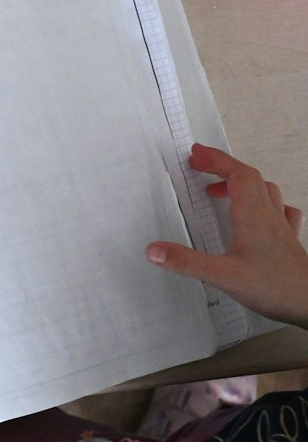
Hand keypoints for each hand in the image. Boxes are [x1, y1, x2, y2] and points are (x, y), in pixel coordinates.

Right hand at [147, 144, 307, 329]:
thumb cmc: (275, 287)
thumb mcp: (223, 276)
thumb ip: (186, 262)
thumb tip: (154, 249)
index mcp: (253, 216)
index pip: (237, 174)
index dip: (216, 160)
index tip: (196, 153)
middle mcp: (269, 216)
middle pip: (250, 178)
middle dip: (223, 167)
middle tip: (200, 165)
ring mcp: (281, 228)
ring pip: (266, 192)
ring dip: (242, 183)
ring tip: (221, 189)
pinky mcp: (288, 241)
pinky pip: (281, 211)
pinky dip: (267, 204)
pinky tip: (262, 213)